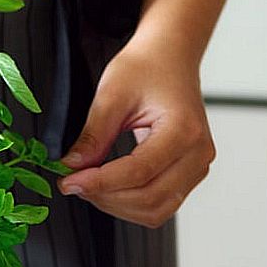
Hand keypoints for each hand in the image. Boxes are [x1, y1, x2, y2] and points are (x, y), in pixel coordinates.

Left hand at [57, 37, 214, 227]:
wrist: (170, 57)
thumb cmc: (147, 67)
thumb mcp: (112, 94)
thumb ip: (93, 136)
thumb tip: (73, 167)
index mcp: (184, 130)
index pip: (138, 172)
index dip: (99, 182)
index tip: (68, 181)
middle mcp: (198, 153)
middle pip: (149, 198)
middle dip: (105, 197)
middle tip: (73, 183)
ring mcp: (197, 166)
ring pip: (155, 209)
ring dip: (116, 205)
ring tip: (89, 185)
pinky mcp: (189, 174)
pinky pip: (160, 204)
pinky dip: (130, 203)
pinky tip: (108, 187)